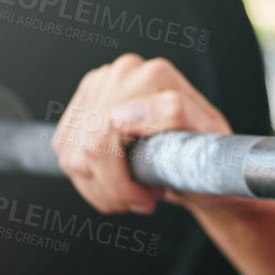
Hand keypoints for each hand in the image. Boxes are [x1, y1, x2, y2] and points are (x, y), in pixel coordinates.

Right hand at [50, 53, 230, 214]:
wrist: (203, 160)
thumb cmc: (210, 154)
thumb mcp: (209, 139)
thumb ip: (176, 113)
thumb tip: (125, 113)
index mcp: (153, 76)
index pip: (104, 136)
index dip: (118, 181)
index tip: (146, 201)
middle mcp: (122, 72)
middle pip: (85, 147)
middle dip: (109, 189)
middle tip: (140, 202)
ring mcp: (99, 85)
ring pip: (71, 154)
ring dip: (98, 188)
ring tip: (133, 193)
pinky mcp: (82, 103)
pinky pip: (64, 151)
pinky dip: (88, 179)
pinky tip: (116, 181)